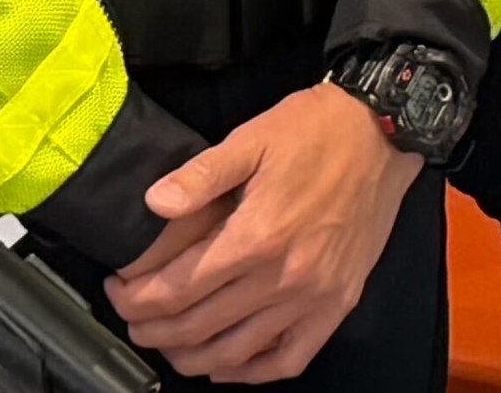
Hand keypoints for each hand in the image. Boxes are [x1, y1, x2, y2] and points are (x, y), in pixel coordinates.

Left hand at [106, 80, 421, 381]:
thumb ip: (199, 176)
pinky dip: (253, 370)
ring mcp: (313, 297)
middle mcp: (283, 277)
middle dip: (153, 330)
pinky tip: (229, 365)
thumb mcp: (250, 139)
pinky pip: (290, 358)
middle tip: (132, 320)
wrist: (382, 134)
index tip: (118, 290)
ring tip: (168, 345)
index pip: (178, 289)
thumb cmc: (316, 131)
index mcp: (255, 236)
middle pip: (199, 326)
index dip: (137, 298)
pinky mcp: (337, 304)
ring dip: (193, 357)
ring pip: (238, 352)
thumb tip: (154, 203)